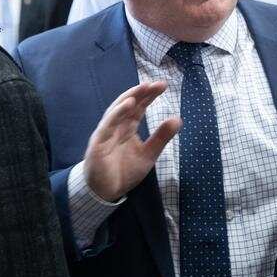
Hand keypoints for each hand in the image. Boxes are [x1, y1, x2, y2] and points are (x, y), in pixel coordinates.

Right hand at [84, 81, 180, 201]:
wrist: (105, 192)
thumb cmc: (124, 171)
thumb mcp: (148, 154)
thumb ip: (161, 138)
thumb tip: (178, 119)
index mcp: (127, 127)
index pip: (139, 107)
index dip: (149, 96)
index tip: (162, 85)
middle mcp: (116, 126)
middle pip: (128, 104)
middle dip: (141, 93)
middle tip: (156, 84)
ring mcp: (106, 132)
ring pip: (117, 110)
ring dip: (129, 97)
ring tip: (142, 88)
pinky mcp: (99, 141)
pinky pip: (108, 124)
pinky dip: (118, 112)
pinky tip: (129, 104)